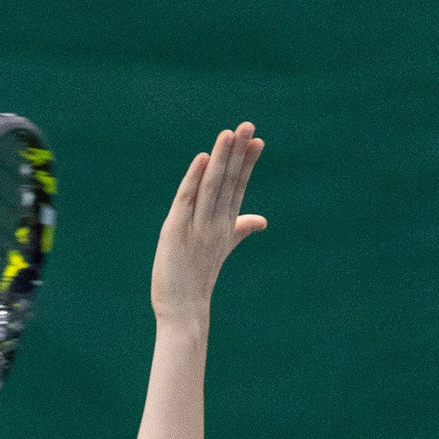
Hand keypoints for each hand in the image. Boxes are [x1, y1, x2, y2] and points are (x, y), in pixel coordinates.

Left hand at [150, 123, 265, 326]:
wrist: (183, 313)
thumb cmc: (198, 281)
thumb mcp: (221, 249)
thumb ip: (240, 229)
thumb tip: (262, 220)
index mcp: (225, 226)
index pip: (237, 188)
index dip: (246, 164)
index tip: (257, 140)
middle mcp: (215, 224)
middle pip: (228, 182)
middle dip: (238, 154)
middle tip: (249, 125)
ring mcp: (198, 228)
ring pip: (212, 187)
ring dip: (221, 159)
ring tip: (229, 134)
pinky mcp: (177, 233)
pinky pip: (186, 201)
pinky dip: (194, 179)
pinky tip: (202, 159)